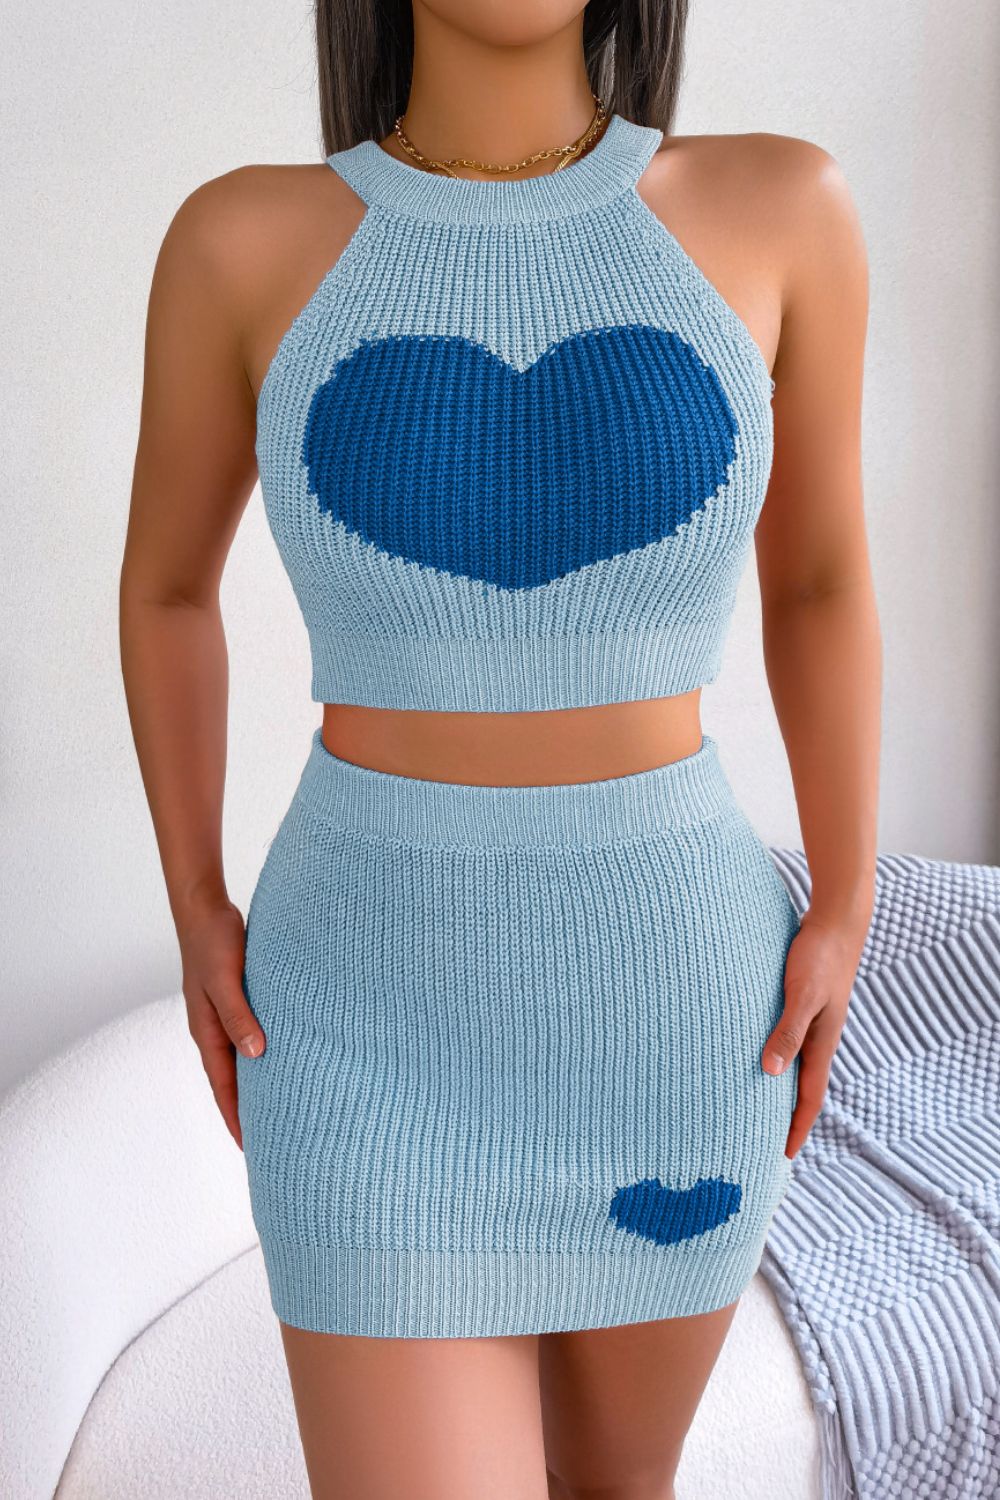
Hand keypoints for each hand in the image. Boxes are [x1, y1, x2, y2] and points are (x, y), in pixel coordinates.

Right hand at [177, 897, 265, 1150]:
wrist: (204, 908)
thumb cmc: (214, 941)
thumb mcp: (225, 978)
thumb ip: (238, 1015)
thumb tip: (255, 1054)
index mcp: (207, 1031)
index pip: (224, 1086)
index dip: (237, 1117)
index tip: (251, 1149)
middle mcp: (214, 1029)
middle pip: (232, 1081)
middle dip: (248, 1112)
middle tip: (273, 1142)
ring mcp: (225, 1016)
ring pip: (242, 1061)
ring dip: (257, 1086)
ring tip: (282, 1111)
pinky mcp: (237, 1001)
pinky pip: (250, 1038)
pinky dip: (263, 1056)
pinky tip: (283, 1060)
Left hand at [762, 910, 867, 1158]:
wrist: (836, 921)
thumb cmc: (818, 956)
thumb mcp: (802, 995)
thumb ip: (787, 1031)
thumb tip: (771, 1073)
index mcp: (821, 1043)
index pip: (809, 1097)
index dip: (796, 1127)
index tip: (782, 1156)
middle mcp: (818, 1037)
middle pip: (802, 1087)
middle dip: (787, 1117)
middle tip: (765, 1142)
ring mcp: (812, 1021)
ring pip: (794, 1064)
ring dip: (781, 1088)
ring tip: (757, 1106)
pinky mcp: (802, 1004)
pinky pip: (787, 1041)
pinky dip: (776, 1057)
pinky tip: (758, 1055)